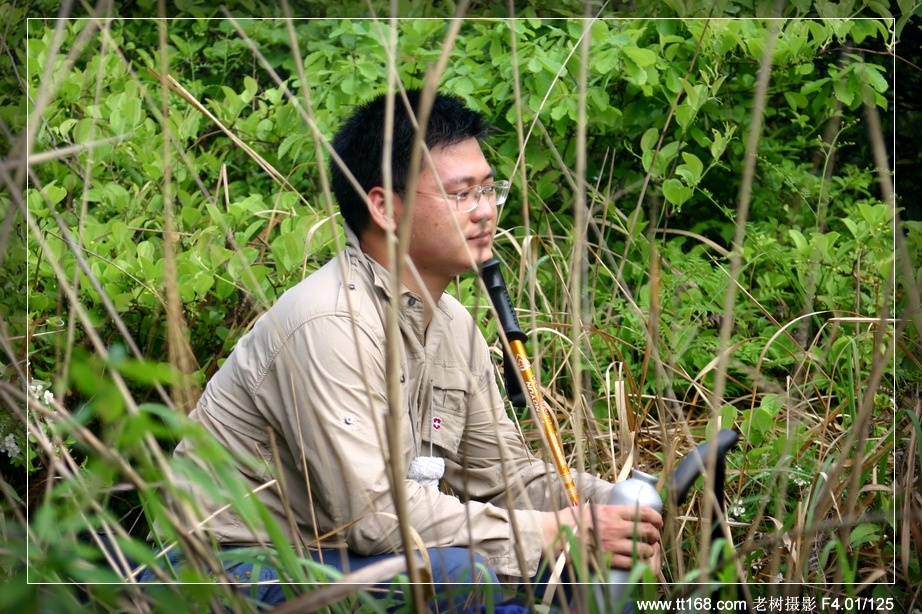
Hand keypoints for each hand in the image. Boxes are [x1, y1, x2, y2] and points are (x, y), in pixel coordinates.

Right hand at [540, 504, 662, 573]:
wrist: (555, 534)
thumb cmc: (569, 519)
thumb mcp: (590, 507)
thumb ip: (606, 510)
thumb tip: (616, 510)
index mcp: (612, 511)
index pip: (643, 512)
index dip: (656, 518)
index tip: (657, 521)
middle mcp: (616, 527)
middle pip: (647, 531)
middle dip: (655, 535)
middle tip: (654, 537)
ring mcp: (613, 544)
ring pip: (643, 549)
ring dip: (648, 551)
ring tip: (646, 551)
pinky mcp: (608, 559)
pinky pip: (631, 562)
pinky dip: (638, 563)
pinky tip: (637, 562)